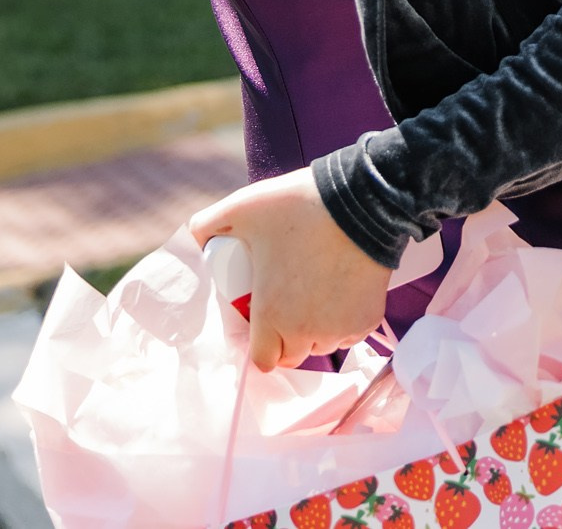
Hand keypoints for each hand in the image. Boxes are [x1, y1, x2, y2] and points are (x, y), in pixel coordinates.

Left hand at [189, 169, 391, 370]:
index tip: (259, 320)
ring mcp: (341, 330)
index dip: (258, 344)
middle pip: (292, 355)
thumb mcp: (242, 208)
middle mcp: (308, 332)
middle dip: (285, 338)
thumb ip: (206, 224)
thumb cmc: (300, 206)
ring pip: (321, 346)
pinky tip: (339, 290)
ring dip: (314, 330)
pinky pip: (349, 334)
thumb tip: (194, 241)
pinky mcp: (368, 321)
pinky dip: (342, 321)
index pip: (261, 360)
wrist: (363, 201)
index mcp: (273, 316)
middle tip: (284, 303)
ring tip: (312, 292)